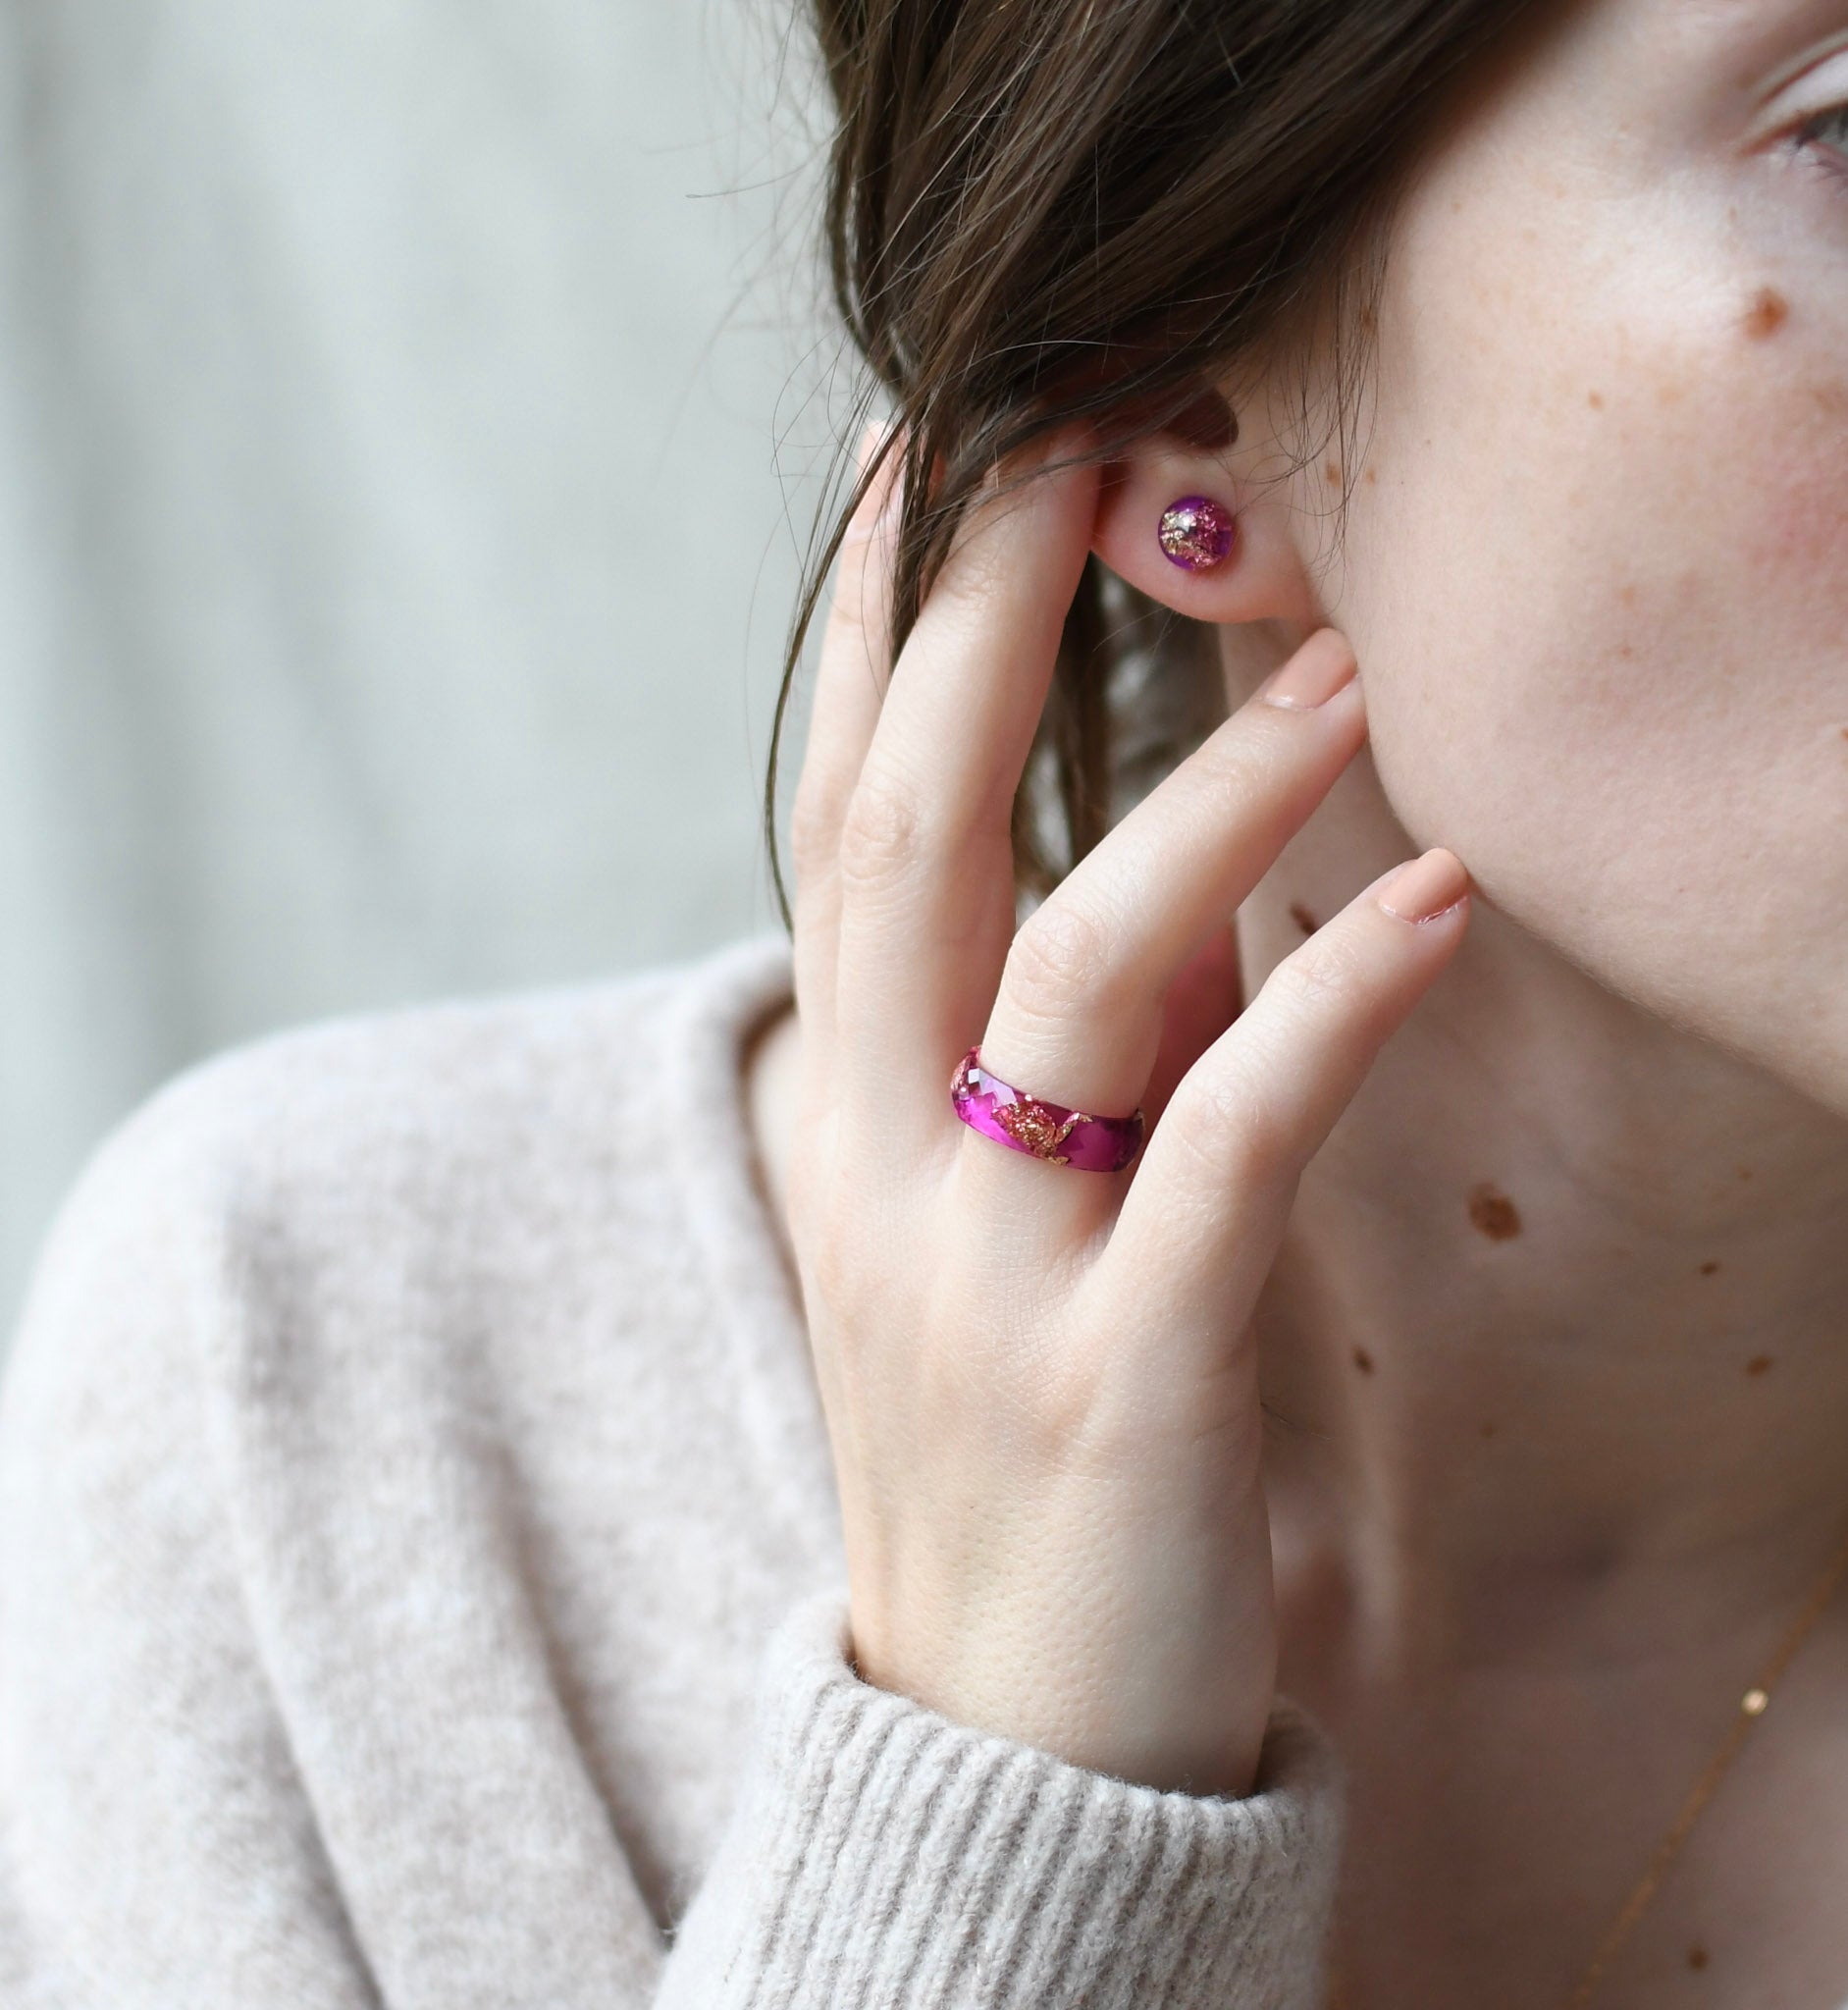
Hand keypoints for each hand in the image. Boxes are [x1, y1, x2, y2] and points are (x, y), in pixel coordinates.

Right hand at [782, 427, 1469, 1797]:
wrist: (999, 1742)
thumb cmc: (1009, 1452)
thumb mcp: (985, 1224)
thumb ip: (1055, 1046)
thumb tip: (1179, 867)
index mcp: (840, 1120)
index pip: (831, 824)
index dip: (858, 633)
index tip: (912, 459)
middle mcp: (882, 1165)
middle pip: (905, 838)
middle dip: (972, 621)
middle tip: (1065, 433)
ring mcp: (991, 1268)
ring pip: (1070, 966)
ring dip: (1203, 796)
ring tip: (1336, 664)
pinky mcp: (1121, 1372)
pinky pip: (1228, 1144)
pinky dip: (1330, 1006)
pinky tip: (1435, 902)